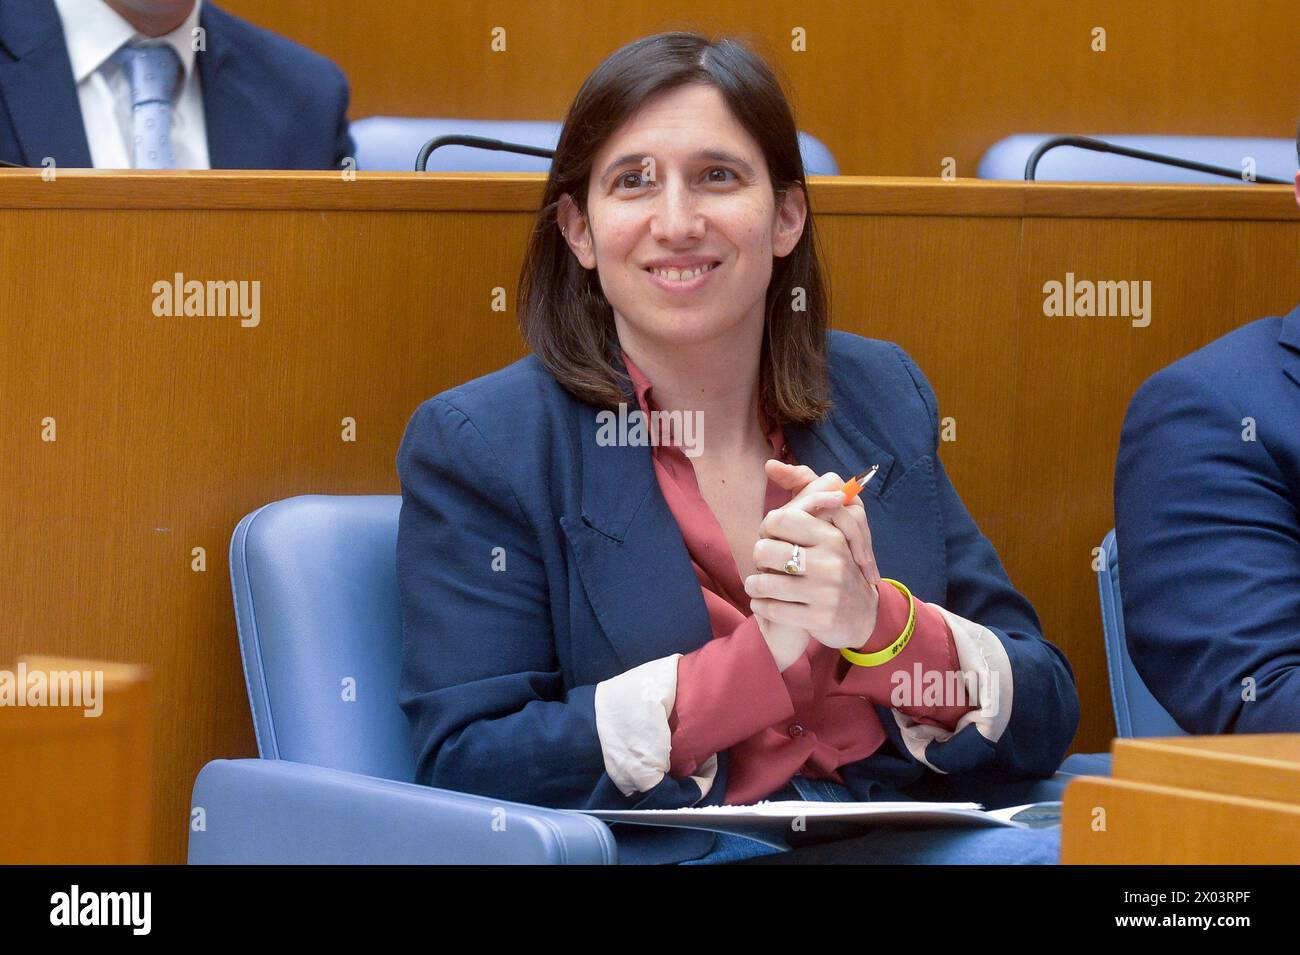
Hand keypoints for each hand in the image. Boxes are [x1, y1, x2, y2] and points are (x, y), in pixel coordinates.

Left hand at [745, 463, 880, 649]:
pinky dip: (761, 607)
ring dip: (755, 585)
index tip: (771, 537)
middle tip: (761, 563)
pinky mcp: (820, 618)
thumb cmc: (837, 565)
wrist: (863, 617)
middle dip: (758, 558)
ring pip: (765, 583)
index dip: (768, 529)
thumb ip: (803, 490)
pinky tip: (764, 603)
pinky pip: (772, 609)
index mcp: (831, 535)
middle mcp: (831, 561)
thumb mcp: (829, 526)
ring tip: (756, 585)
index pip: (779, 519)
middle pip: (765, 550)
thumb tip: (769, 464)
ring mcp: (827, 591)